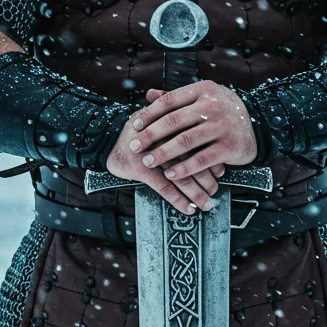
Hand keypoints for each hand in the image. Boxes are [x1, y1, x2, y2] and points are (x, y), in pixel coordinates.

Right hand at [106, 112, 224, 214]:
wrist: (106, 138)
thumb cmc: (137, 130)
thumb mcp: (156, 117)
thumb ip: (179, 121)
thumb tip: (206, 134)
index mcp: (172, 125)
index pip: (198, 143)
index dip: (211, 158)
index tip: (221, 171)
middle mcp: (165, 139)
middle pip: (193, 161)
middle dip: (207, 179)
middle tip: (215, 191)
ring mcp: (153, 155)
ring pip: (181, 177)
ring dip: (196, 194)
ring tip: (207, 204)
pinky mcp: (142, 169)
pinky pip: (164, 188)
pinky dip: (178, 200)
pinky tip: (188, 209)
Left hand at [127, 81, 256, 180]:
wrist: (256, 127)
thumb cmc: (221, 112)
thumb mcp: (203, 98)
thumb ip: (177, 98)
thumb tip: (149, 95)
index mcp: (203, 90)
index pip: (169, 101)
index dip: (149, 114)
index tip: (134, 126)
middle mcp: (213, 105)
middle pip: (174, 121)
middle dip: (150, 135)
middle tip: (134, 146)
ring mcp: (222, 126)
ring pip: (185, 141)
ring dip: (163, 153)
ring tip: (147, 162)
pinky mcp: (230, 147)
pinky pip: (202, 160)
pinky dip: (183, 168)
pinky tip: (169, 174)